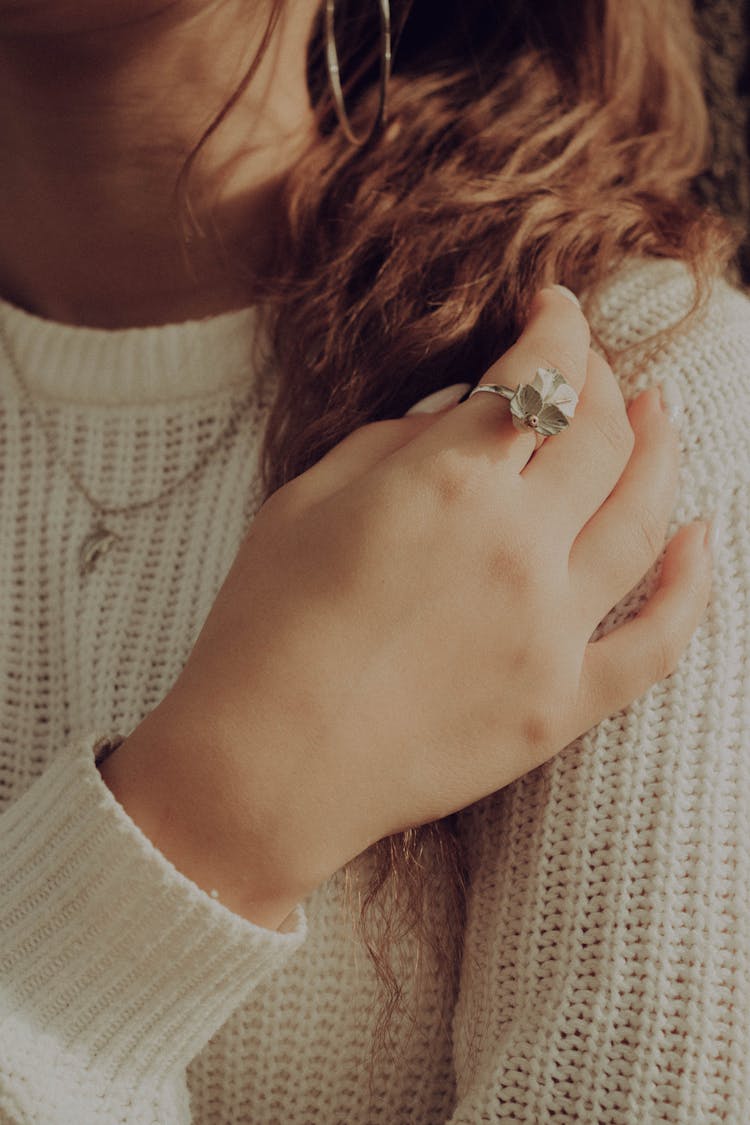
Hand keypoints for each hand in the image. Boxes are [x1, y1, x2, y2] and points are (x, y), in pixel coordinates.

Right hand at [102, 288, 711, 927]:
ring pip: (646, 517)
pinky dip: (691, 585)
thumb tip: (459, 417)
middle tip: (594, 367)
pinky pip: (657, 642)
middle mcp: (517, 545)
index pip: (539, 377)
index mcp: (448, 482)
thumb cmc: (261, 629)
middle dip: (605, 381)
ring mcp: (551, 629)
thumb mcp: (305, 502)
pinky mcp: (563, 704)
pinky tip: (701, 539)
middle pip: (603, 435)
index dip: (558, 328)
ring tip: (666, 416)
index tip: (556, 309)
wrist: (261, 767)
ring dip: (664, 452)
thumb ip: (392, 443)